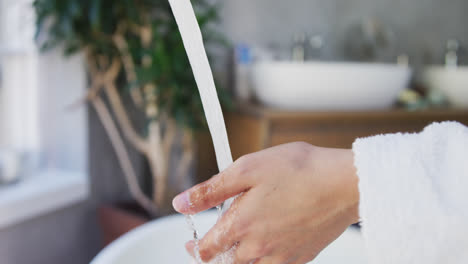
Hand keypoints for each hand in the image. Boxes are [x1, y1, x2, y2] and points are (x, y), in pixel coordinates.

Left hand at [173, 142, 358, 263]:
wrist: (343, 184)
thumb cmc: (298, 170)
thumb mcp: (246, 169)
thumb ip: (210, 190)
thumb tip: (180, 203)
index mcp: (240, 225)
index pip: (206, 250)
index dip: (194, 247)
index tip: (191, 242)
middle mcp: (258, 247)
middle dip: (214, 256)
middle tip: (213, 244)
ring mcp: (281, 256)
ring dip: (239, 261)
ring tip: (238, 246)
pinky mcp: (301, 257)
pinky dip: (265, 261)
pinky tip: (268, 246)